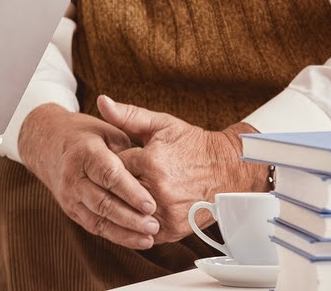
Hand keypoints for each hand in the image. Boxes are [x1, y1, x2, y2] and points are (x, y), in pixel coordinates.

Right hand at [18, 103, 159, 248]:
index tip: (151, 205)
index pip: (109, 175)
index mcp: (84, 152)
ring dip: (124, 232)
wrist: (46, 145)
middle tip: (154, 225)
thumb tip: (149, 177)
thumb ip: (126, 153)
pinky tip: (137, 240)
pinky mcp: (70, 209)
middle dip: (130, 217)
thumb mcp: (107, 132)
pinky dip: (116, 236)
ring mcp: (69, 195)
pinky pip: (94, 226)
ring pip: (97, 219)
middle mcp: (73, 176)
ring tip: (149, 238)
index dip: (130, 192)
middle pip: (102, 201)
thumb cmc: (85, 136)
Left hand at [98, 95, 267, 241]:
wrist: (229, 168)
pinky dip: (140, 221)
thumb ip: (127, 114)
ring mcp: (167, 211)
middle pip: (117, 192)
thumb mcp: (160, 123)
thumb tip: (101, 101)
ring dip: (126, 204)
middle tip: (121, 178)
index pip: (110, 167)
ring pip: (128, 212)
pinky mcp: (175, 228)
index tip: (115, 161)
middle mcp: (157, 188)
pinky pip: (145, 230)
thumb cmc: (193, 145)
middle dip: (115, 185)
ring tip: (132, 192)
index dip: (109, 163)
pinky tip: (141, 209)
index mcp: (150, 161)